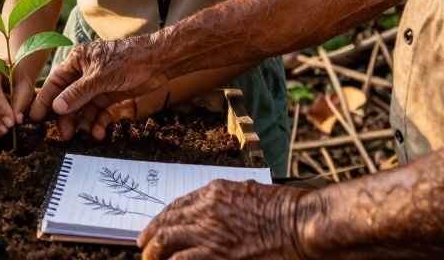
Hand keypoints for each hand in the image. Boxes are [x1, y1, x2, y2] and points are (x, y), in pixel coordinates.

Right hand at [28, 34, 167, 136]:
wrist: (159, 61)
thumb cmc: (128, 59)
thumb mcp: (100, 77)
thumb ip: (77, 93)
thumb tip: (56, 108)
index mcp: (77, 60)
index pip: (55, 82)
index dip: (45, 100)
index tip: (36, 118)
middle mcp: (84, 72)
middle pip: (68, 98)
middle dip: (67, 117)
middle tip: (65, 136)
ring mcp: (97, 85)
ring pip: (83, 108)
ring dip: (83, 122)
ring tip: (85, 135)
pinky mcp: (110, 95)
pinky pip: (98, 112)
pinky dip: (98, 123)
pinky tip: (99, 133)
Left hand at [138, 180, 314, 259]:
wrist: (300, 222)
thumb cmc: (286, 209)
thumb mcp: (252, 193)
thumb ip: (230, 202)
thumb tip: (220, 211)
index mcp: (215, 191)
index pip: (178, 204)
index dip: (164, 218)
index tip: (155, 227)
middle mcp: (206, 208)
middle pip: (168, 221)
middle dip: (152, 234)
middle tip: (143, 245)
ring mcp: (209, 231)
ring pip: (168, 240)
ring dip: (155, 251)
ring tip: (149, 259)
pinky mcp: (216, 253)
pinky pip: (182, 259)